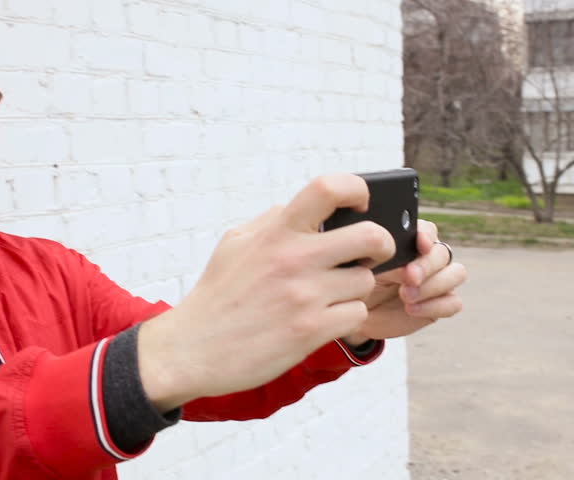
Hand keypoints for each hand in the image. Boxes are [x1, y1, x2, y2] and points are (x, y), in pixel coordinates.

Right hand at [138, 175, 395, 410]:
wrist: (192, 349)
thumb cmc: (217, 295)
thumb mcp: (235, 243)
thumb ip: (273, 222)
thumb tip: (308, 208)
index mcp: (277, 232)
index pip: (329, 188)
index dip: (357, 190)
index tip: (360, 204)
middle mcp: (294, 258)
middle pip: (371, 236)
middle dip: (381, 244)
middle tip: (370, 255)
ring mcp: (305, 296)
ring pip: (366, 281)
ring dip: (356, 289)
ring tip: (332, 295)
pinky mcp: (311, 331)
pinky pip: (357, 314)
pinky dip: (347, 317)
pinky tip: (325, 319)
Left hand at [343, 220, 466, 343]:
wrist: (359, 313)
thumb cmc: (361, 283)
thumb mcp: (365, 268)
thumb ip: (381, 258)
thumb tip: (392, 252)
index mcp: (410, 242)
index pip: (428, 230)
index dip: (426, 235)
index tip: (421, 243)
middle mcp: (429, 258)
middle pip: (443, 253)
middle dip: (427, 265)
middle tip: (409, 277)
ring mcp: (439, 281)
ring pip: (456, 274)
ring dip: (434, 284)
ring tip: (406, 296)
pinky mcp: (441, 304)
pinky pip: (454, 302)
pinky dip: (435, 306)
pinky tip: (412, 310)